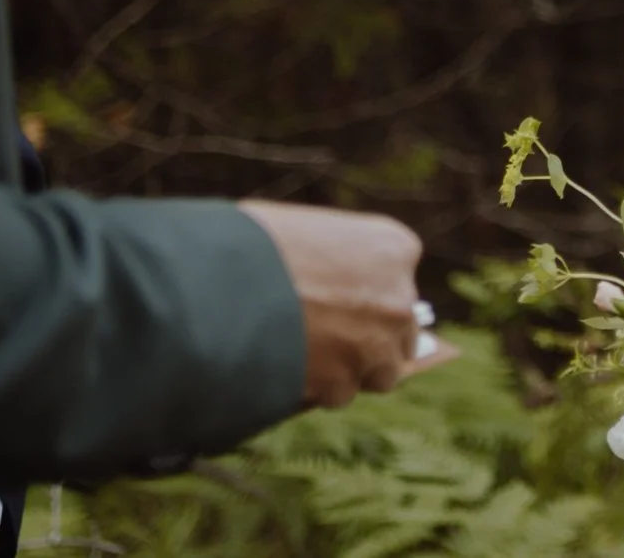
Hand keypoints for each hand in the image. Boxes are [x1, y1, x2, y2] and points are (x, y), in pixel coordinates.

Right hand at [237, 199, 427, 406]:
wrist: (222, 283)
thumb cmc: (256, 242)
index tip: (346, 298)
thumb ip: (337, 257)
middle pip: (401, 330)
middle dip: (373, 336)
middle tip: (333, 334)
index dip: (370, 291)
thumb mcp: (310, 230)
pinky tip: (292, 368)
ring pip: (380, 371)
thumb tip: (332, 279)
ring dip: (352, 369)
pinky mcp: (345, 382)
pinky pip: (340, 394)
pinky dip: (320, 389)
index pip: (400, 278)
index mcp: (394, 248)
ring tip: (312, 357)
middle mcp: (398, 298)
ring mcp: (376, 344)